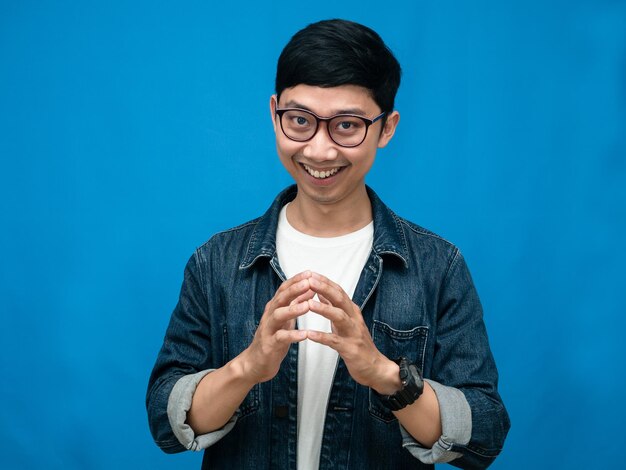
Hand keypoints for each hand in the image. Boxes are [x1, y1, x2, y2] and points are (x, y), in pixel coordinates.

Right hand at [240, 271, 313, 383]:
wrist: (256, 362)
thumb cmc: (274, 338)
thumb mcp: (286, 318)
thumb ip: (296, 303)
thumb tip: (309, 288)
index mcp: (274, 307)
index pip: (284, 289)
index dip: (296, 280)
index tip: (309, 273)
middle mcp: (269, 315)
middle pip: (280, 298)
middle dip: (294, 289)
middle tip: (308, 283)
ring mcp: (268, 329)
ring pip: (278, 316)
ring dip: (293, 309)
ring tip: (307, 305)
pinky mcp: (269, 345)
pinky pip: (280, 338)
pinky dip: (292, 335)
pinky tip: (304, 334)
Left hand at [305, 272, 398, 392]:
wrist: (375, 367)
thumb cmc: (357, 343)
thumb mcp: (345, 322)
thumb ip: (333, 307)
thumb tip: (320, 292)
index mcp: (351, 311)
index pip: (338, 291)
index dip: (324, 282)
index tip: (310, 273)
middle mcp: (354, 318)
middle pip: (340, 299)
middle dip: (324, 288)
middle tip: (309, 280)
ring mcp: (353, 333)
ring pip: (339, 317)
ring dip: (324, 310)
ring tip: (308, 304)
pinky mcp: (350, 349)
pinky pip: (335, 341)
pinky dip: (322, 337)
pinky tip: (309, 334)